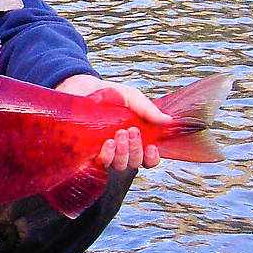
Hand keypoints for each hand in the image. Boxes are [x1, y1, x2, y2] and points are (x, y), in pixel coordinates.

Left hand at [55, 74, 172, 169]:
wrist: (84, 88)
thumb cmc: (110, 95)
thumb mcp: (131, 98)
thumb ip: (148, 109)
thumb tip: (168, 120)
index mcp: (135, 139)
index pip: (148, 159)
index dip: (152, 158)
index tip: (151, 147)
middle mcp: (121, 149)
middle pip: (135, 163)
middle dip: (136, 149)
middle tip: (131, 131)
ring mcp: (105, 151)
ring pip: (119, 165)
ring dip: (123, 153)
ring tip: (119, 134)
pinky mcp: (89, 151)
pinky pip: (101, 163)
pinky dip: (107, 156)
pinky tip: (108, 143)